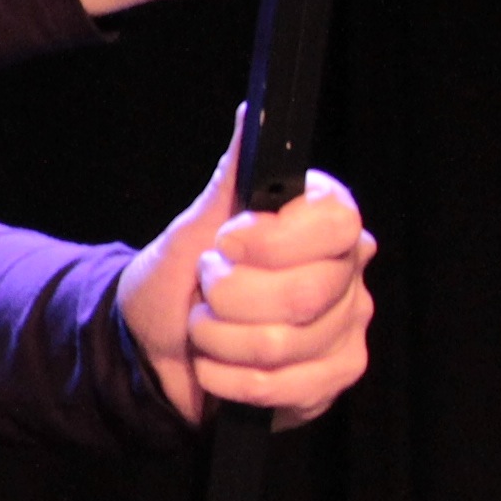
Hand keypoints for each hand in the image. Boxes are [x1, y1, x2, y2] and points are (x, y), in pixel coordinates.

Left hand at [117, 140, 378, 426]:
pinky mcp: (330, 381)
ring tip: (204, 326)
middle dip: (229, 295)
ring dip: (218, 337)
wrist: (153, 349)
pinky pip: (282, 387)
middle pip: (305, 292)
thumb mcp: (194, 227)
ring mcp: (345, 331)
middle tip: (205, 287)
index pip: (337, 224)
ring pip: (286, 343)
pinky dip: (227, 378)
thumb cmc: (179, 281)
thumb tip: (253, 113)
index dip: (273, 240)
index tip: (224, 243)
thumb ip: (232, 178)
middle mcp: (348, 275)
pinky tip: (214, 366)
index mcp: (324, 224)